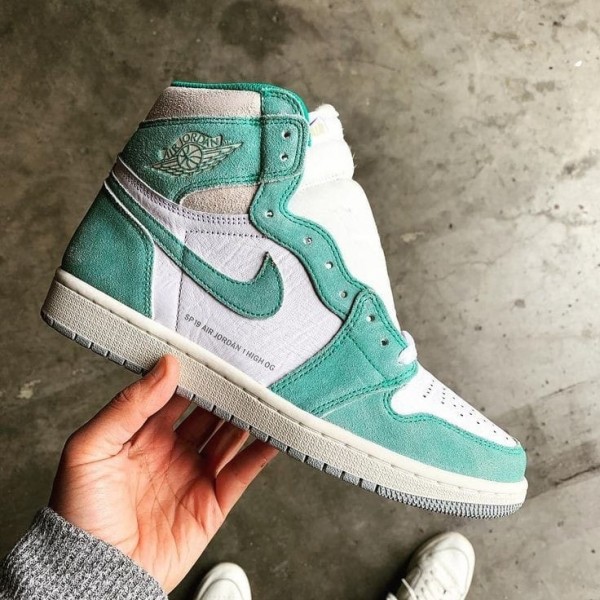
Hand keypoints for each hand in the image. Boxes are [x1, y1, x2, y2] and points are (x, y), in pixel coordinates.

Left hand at [49, 355, 277, 592]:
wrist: (96, 577)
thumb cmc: (79, 516)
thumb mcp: (89, 449)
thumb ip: (127, 406)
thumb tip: (165, 367)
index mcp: (141, 435)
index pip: (173, 394)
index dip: (193, 374)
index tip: (211, 354)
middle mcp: (171, 451)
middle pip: (207, 412)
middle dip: (225, 391)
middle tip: (245, 369)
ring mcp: (194, 475)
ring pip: (229, 436)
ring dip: (247, 416)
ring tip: (265, 394)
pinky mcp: (213, 503)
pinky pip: (243, 470)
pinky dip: (261, 451)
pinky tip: (274, 432)